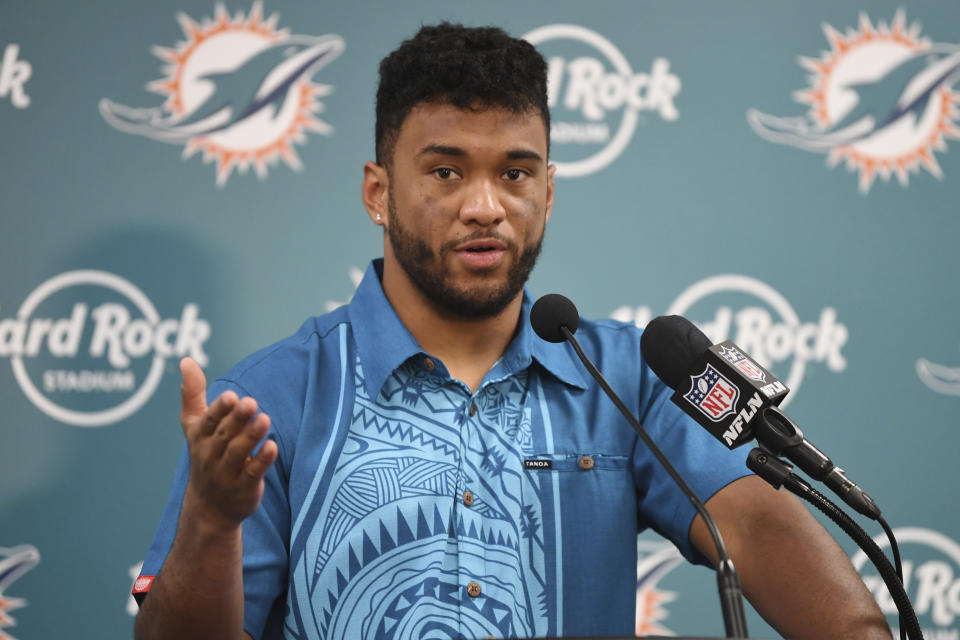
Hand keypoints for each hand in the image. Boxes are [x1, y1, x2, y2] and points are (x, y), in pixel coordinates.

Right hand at [178, 357, 277, 529]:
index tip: (231, 397)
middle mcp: (211, 454)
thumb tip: (186, 359)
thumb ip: (192, 394)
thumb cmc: (205, 455)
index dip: (219, 410)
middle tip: (251, 403)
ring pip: (239, 452)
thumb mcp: (194, 426)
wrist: (209, 507)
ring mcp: (228, 472)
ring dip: (252, 436)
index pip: (209, 421)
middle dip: (237, 419)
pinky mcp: (245, 486)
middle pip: (225, 435)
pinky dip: (263, 460)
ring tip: (265, 419)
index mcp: (200, 437)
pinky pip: (254, 472)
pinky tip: (273, 447)